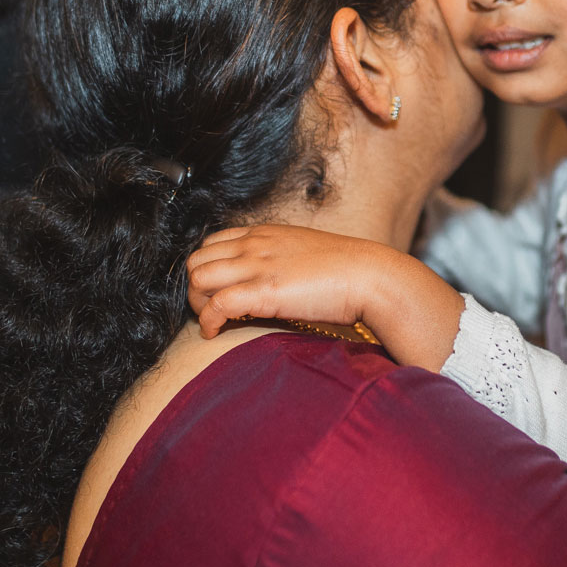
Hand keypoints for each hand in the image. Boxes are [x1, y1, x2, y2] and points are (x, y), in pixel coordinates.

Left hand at [186, 225, 462, 369]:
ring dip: (198, 303)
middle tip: (211, 309)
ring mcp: (257, 265)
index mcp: (264, 233)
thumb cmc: (347, 269)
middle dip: (195, 287)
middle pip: (195, 260)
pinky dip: (208, 322)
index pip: (211, 242)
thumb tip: (273, 278)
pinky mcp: (263, 291)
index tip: (218, 290)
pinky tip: (216, 333)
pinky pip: (215, 305)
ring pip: (197, 279)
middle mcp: (254, 244)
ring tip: (215, 321)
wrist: (371, 276)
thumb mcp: (305, 252)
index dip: (208, 268)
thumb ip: (281, 258)